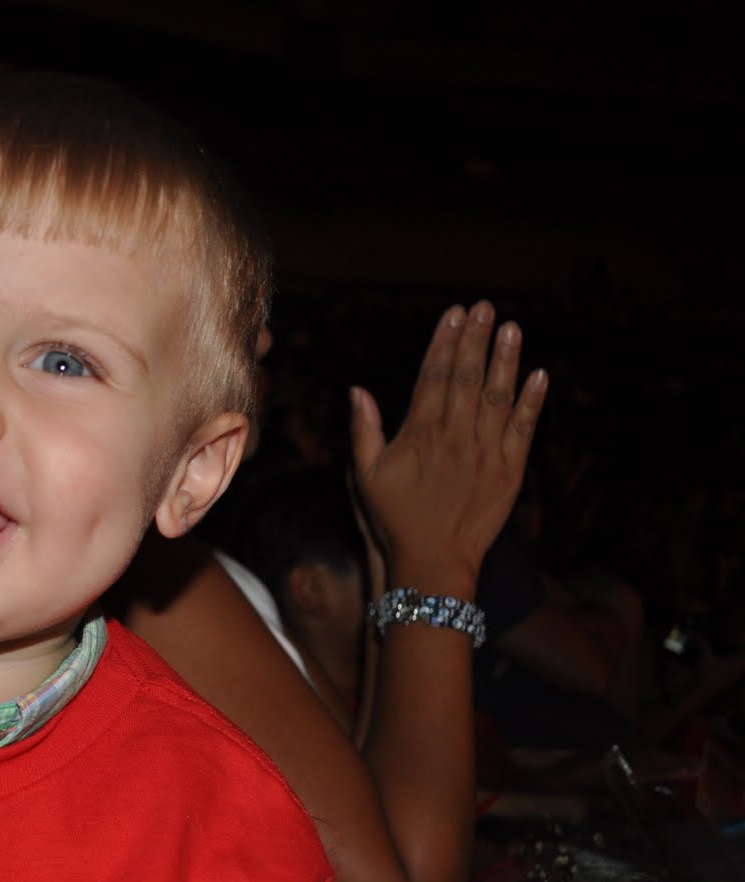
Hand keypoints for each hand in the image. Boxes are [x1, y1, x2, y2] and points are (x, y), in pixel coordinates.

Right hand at [349, 301, 547, 586]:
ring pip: (497, 396)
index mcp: (419, 434)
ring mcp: (485, 452)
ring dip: (505, 360)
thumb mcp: (365, 475)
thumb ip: (363, 430)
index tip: (453, 314)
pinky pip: (523, 429)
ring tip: (510, 327)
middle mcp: (454, 437)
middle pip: (466, 377)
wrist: (432, 560)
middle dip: (474, 339)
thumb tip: (357, 390)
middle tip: (484, 307)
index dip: (444, 342)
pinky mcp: (509, 471)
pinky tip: (539, 375)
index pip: (432, 376)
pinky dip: (532, 402)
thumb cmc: (393, 518)